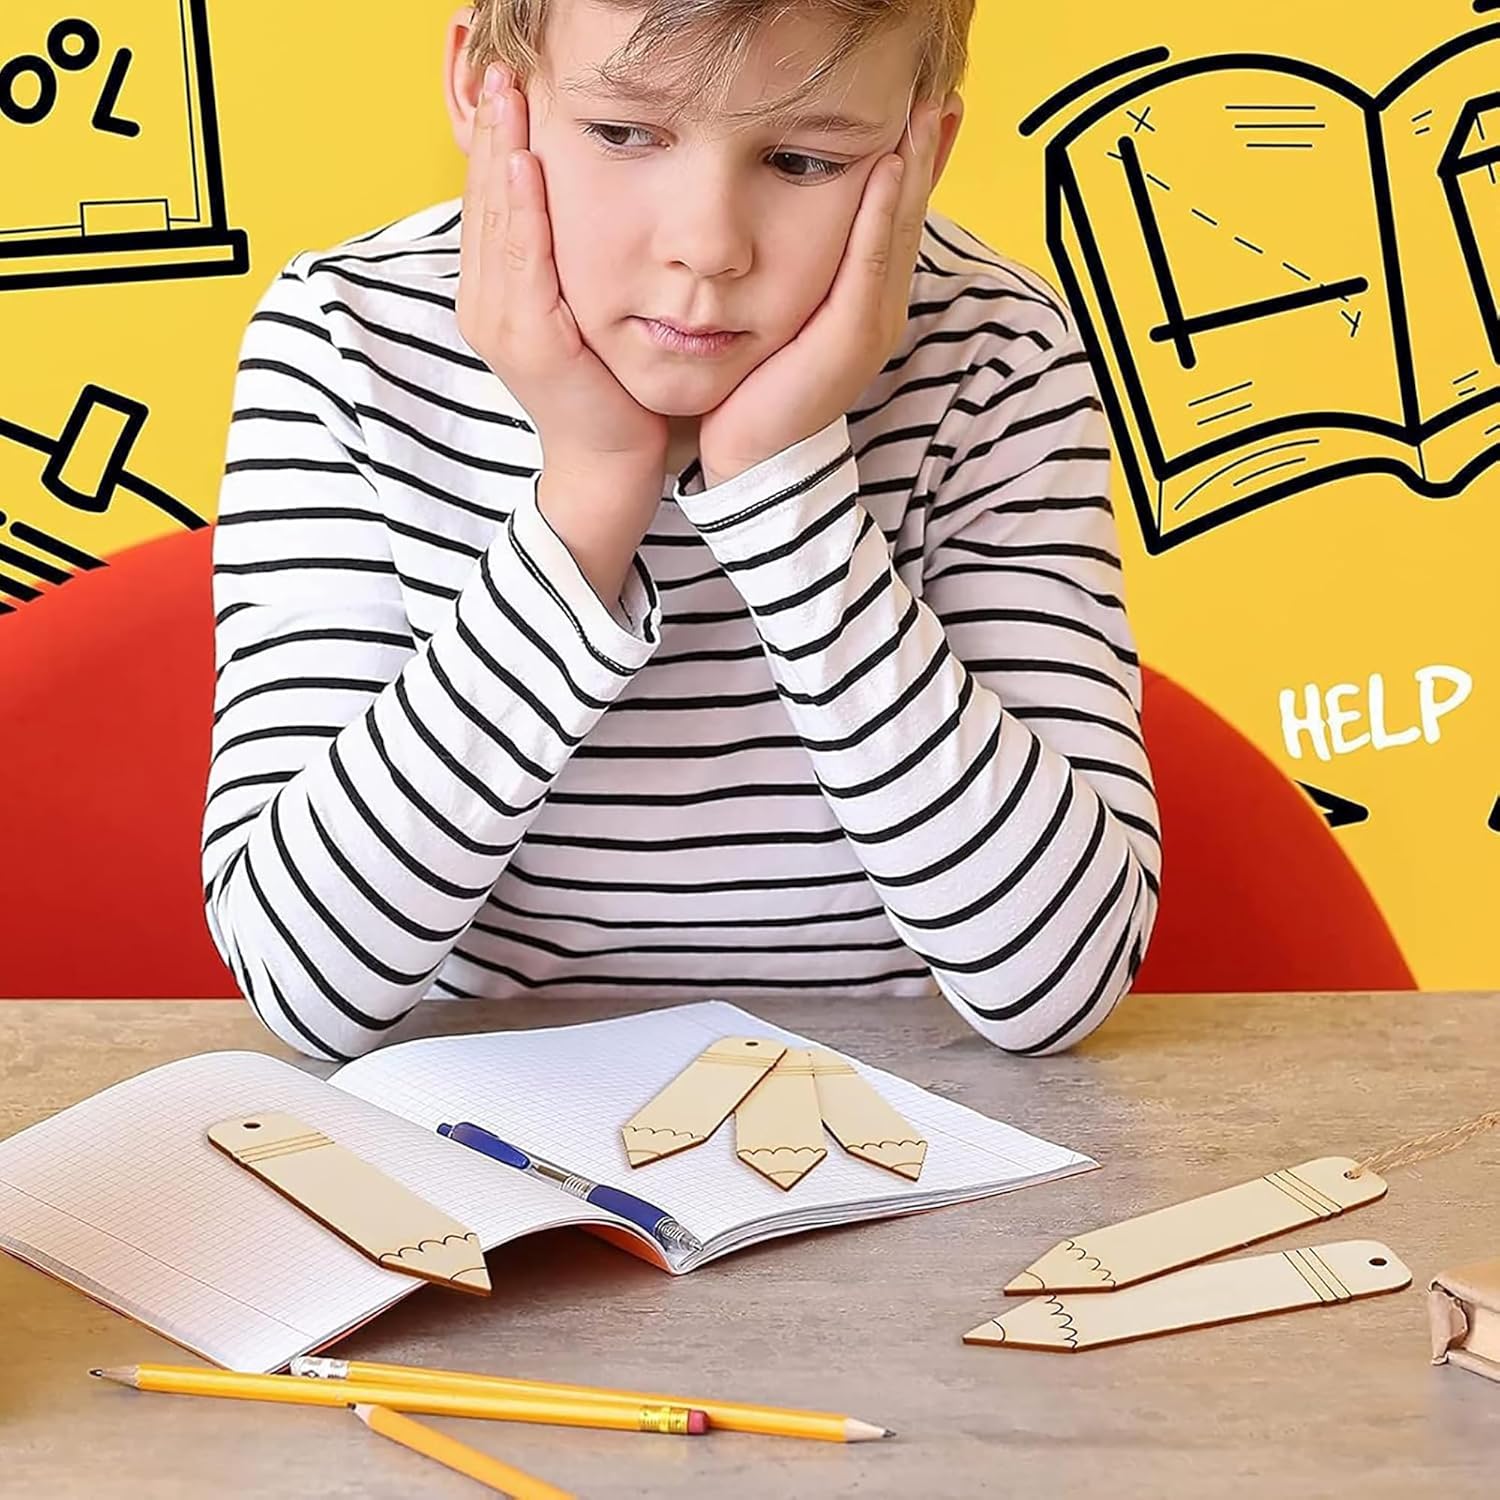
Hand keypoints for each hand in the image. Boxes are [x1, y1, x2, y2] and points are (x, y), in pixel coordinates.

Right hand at [457, 65, 669, 472]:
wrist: (612, 462)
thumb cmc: (606, 389)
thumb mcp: (580, 312)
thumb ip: (564, 264)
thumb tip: (570, 204)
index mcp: (494, 294)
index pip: (490, 202)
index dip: (494, 141)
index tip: (506, 86)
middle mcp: (485, 304)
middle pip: (486, 200)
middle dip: (492, 132)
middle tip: (501, 68)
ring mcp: (500, 323)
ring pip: (498, 220)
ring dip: (502, 153)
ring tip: (509, 95)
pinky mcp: (529, 340)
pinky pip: (523, 260)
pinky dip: (523, 210)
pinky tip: (527, 164)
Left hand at [696, 101, 944, 488]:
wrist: (749, 457)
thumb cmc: (758, 388)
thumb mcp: (784, 318)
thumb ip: (799, 277)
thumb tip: (787, 225)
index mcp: (866, 301)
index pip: (896, 221)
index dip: (917, 167)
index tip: (927, 112)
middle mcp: (879, 308)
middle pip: (908, 216)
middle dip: (926, 153)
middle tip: (940, 94)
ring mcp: (871, 322)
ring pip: (898, 230)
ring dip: (914, 168)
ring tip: (924, 112)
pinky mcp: (851, 336)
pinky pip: (871, 262)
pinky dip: (881, 213)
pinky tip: (887, 168)